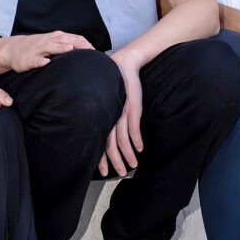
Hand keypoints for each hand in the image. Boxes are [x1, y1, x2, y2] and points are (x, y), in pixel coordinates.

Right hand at [1, 29, 92, 72]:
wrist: (13, 49)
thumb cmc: (37, 46)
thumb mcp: (52, 42)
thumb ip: (67, 44)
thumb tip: (86, 50)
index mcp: (56, 38)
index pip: (73, 38)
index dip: (84, 43)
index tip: (95, 51)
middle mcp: (48, 41)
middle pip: (64, 40)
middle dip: (76, 44)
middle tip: (88, 50)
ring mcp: (38, 49)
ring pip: (50, 47)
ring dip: (60, 48)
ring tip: (69, 49)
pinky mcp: (28, 59)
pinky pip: (35, 60)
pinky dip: (40, 61)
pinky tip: (45, 63)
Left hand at [101, 55, 145, 173]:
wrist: (124, 65)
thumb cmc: (113, 84)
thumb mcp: (107, 102)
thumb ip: (106, 117)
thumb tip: (104, 134)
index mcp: (101, 116)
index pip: (99, 142)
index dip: (101, 158)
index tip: (104, 171)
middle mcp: (109, 117)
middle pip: (110, 145)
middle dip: (115, 161)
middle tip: (121, 174)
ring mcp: (120, 113)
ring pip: (123, 140)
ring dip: (128, 155)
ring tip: (133, 165)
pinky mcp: (132, 108)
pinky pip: (133, 128)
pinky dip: (136, 141)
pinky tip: (139, 149)